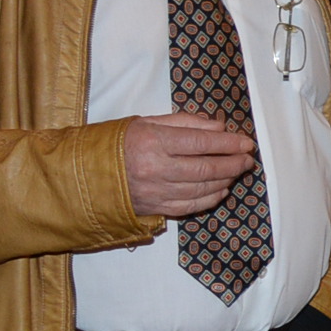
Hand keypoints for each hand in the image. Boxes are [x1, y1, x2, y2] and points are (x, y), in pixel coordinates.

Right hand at [125, 112, 257, 218]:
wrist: (83, 173)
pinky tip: (221, 190)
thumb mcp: (146, 122)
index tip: (246, 143)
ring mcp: (156, 191)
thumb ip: (184, 123)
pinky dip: (210, 198)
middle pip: (206, 169)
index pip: (202, 143)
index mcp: (154, 141)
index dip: (229, 144)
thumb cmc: (116, 142)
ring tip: (237, 172)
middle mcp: (156, 168)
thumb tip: (218, 128)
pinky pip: (190, 206)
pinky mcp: (154, 208)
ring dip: (225, 181)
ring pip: (201, 189)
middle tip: (247, 159)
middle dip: (233, 164)